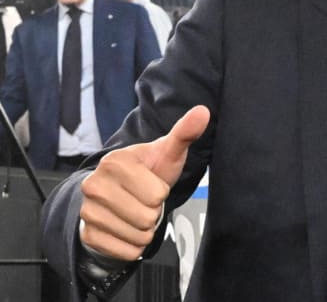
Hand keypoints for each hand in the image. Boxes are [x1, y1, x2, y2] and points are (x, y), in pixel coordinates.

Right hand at [79, 106, 209, 260]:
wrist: (120, 193)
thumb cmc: (149, 171)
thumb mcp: (168, 153)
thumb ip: (184, 133)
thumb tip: (203, 111)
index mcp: (114, 162)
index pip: (157, 194)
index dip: (160, 192)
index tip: (151, 184)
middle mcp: (94, 185)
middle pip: (146, 217)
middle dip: (153, 212)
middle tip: (144, 201)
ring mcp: (86, 211)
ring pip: (137, 236)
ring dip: (144, 230)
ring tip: (136, 213)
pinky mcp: (86, 234)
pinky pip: (124, 251)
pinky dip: (133, 246)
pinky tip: (127, 229)